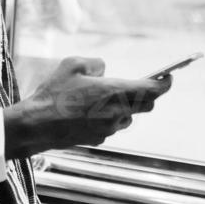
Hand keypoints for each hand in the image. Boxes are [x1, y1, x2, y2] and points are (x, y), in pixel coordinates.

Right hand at [3, 57, 170, 158]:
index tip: (168, 77)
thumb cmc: (53, 93)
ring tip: (100, 98)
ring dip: (124, 107)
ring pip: (128, 117)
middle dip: (146, 95)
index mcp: (114, 92)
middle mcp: (117, 113)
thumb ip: (95, 63)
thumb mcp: (72, 65)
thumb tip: (103, 70)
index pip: (152, 89)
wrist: (36, 126)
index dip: (164, 83)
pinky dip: (107, 118)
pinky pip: (111, 127)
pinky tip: (86, 112)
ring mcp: (108, 130)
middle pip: (147, 106)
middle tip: (135, 85)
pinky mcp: (98, 140)